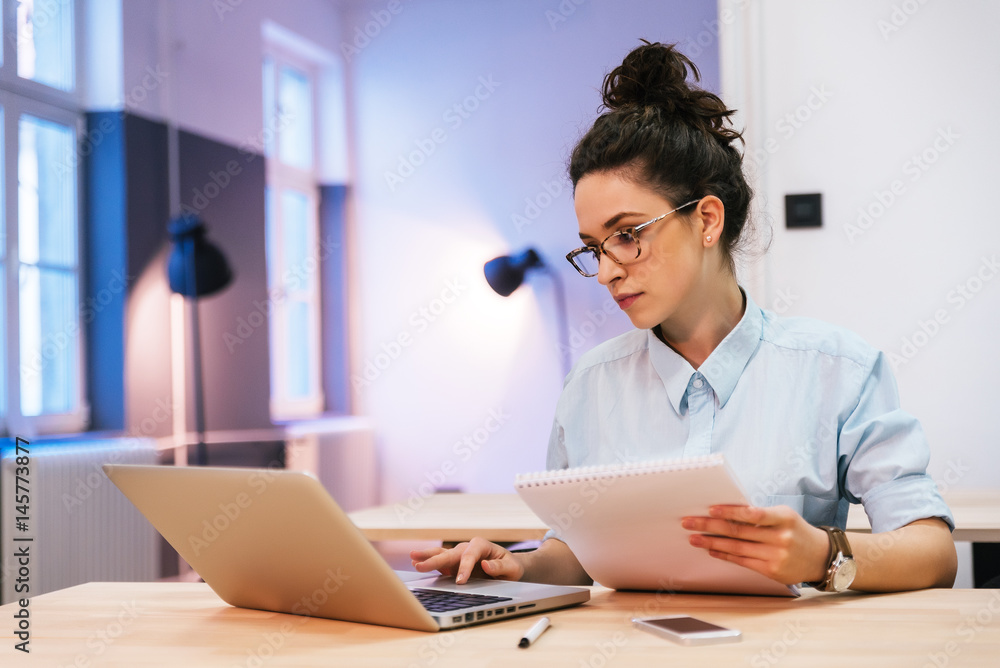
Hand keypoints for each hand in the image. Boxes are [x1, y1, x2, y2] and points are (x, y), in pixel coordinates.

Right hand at [410, 537, 524, 583]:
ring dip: (427, 556)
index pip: (469, 555)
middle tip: (420, 565)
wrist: (509, 568)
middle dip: (435, 560)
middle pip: (450, 553)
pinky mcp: (454, 564)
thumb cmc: (511, 566)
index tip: (460, 581)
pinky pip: (440, 562)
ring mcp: (459, 555)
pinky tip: (416, 563)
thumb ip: (500, 566)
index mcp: (481, 545)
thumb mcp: (511, 567)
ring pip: (441, 554)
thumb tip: (486, 565)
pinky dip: (428, 562)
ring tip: (412, 558)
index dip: (464, 568)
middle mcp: (467, 548)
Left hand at [681, 505, 829, 584]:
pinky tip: (712, 550)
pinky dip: (725, 555)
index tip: (709, 509)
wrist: (820, 556)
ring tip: (694, 538)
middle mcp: (781, 537)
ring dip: (712, 542)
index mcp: (784, 517)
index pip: (752, 513)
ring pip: (737, 548)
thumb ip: (760, 515)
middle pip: (739, 531)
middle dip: (710, 526)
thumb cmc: (795, 530)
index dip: (730, 511)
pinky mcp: (772, 571)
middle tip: (689, 522)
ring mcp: (777, 556)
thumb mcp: (784, 516)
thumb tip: (725, 512)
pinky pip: (743, 561)